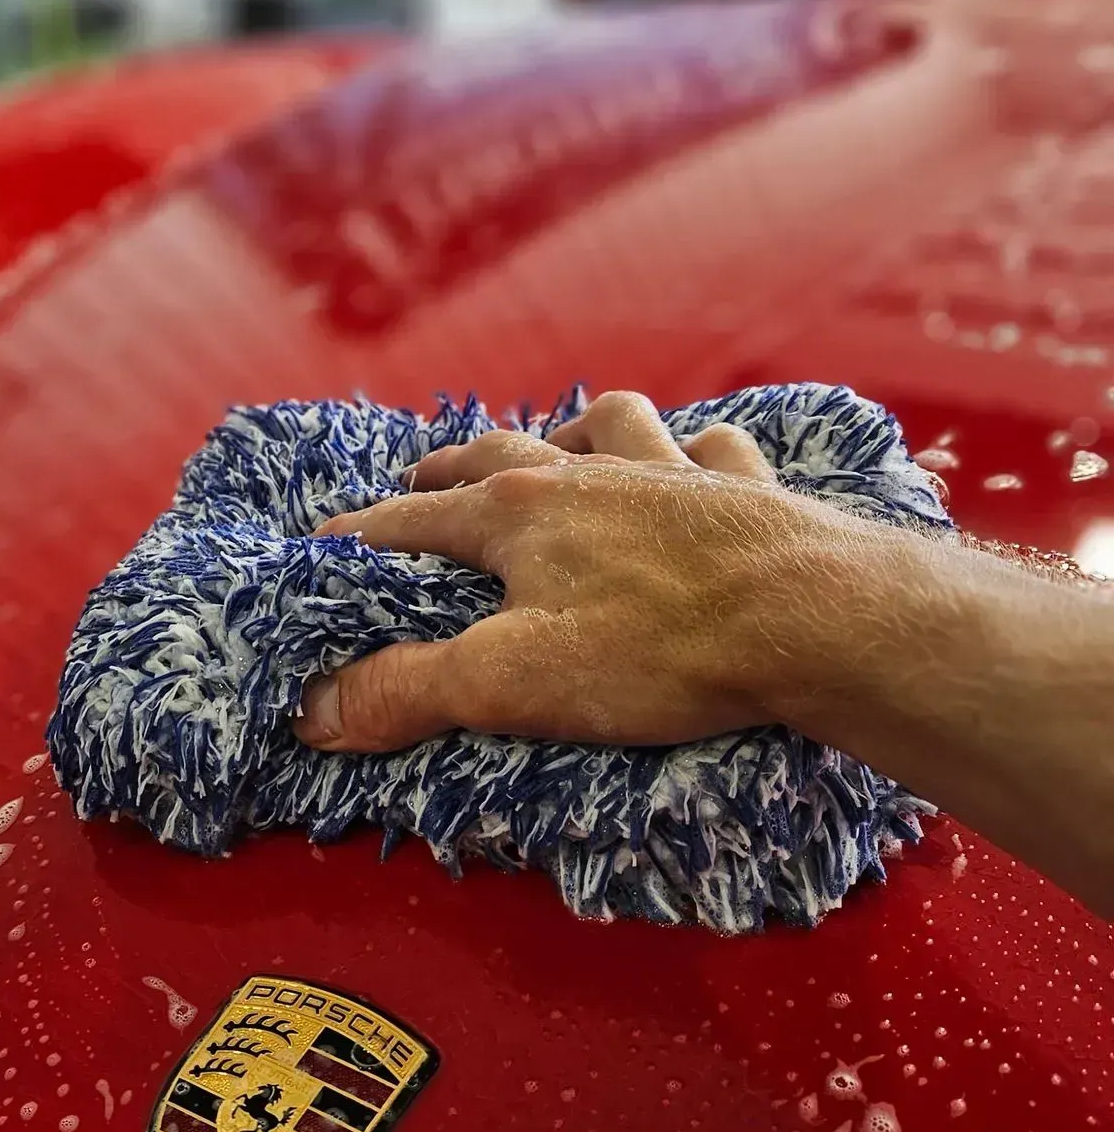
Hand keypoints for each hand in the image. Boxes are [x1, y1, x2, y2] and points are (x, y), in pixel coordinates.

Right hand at [293, 390, 869, 751]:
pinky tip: (697, 460)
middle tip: (419, 476)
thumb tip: (312, 707)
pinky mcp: (750, 490)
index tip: (320, 547)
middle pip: (501, 454)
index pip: (413, 521)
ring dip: (571, 431)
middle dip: (450, 466)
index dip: (360, 537)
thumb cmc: (659, 651)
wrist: (819, 620)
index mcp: (519, 514)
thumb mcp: (509, 685)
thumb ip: (407, 690)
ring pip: (609, 425)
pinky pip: (714, 446)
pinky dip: (694, 448)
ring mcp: (674, 473)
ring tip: (558, 443)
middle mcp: (590, 473)